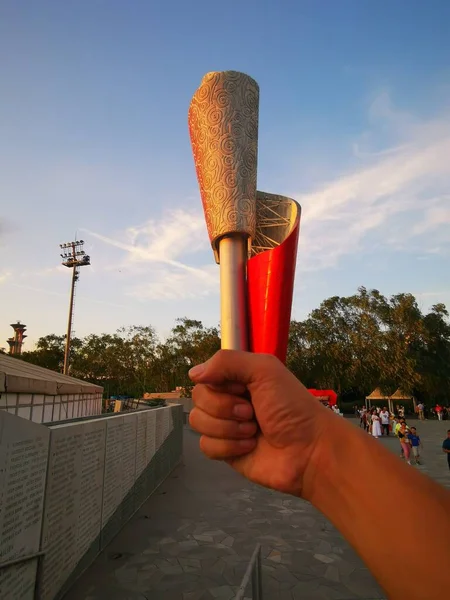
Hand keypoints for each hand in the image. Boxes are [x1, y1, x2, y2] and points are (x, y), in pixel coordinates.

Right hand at [188, 350, 332, 497]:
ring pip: (198, 422)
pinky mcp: (226, 451)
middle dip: (225, 407)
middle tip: (251, 412)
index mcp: (238, 378)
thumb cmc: (291, 407)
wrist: (309, 450)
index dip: (220, 385)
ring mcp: (226, 426)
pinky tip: (250, 446)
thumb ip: (227, 362)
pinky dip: (228, 446)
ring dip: (227, 427)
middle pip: (198, 399)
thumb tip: (193, 373)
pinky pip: (205, 446)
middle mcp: (230, 400)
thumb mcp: (264, 370)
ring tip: (253, 430)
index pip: (205, 376)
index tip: (243, 389)